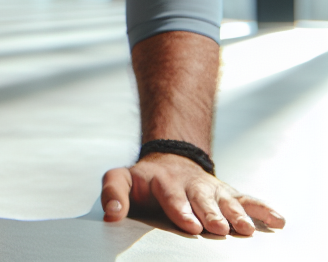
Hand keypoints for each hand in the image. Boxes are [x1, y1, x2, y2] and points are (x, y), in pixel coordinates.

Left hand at [100, 153, 284, 235]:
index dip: (179, 209)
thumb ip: (113, 194)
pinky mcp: (228, 194)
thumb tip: (111, 216)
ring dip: (235, 214)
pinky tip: (278, 220)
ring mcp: (211, 189)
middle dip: (209, 212)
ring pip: (225, 200)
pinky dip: (262, 210)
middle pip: (200, 198)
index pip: (171, 195)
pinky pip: (248, 200)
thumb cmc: (145, 180)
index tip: (189, 224)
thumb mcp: (122, 179)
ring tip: (244, 228)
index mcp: (163, 181)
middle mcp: (189, 183)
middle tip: (217, 227)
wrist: (170, 160)